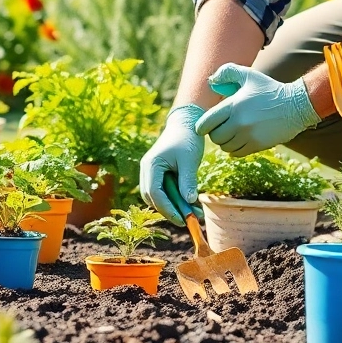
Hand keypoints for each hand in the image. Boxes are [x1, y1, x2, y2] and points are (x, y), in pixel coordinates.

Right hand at [139, 104, 206, 225]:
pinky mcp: (159, 173)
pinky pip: (164, 190)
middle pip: (153, 198)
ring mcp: (152, 171)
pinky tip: (191, 202)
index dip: (168, 209)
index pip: (154, 193)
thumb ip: (187, 181)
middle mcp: (147, 169)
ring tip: (194, 212)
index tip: (182, 219)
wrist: (186, 123)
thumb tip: (189, 201)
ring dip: (174, 205)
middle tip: (187, 219)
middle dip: (169, 210)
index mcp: (151, 165)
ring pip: (158, 196)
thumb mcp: (189, 160)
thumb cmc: (187, 138)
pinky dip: (176, 198)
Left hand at [195, 63, 319, 157]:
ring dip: (226, 142)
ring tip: (233, 134)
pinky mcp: (257, 145)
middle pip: (215, 137)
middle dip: (216, 133)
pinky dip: (235, 149)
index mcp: (233, 105)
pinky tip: (240, 141)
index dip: (202, 126)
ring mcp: (248, 135)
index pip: (206, 123)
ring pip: (225, 147)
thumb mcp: (249, 75)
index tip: (205, 126)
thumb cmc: (270, 89)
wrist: (295, 105)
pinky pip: (237, 153)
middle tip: (222, 128)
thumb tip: (211, 81)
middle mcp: (238, 122)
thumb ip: (227, 72)